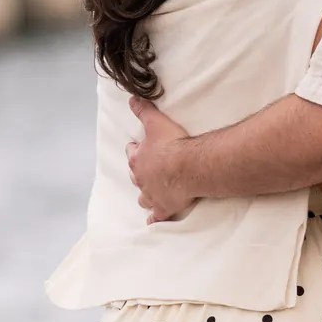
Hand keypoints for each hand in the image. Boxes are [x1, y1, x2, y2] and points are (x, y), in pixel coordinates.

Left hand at [127, 95, 196, 220]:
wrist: (189, 166)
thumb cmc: (173, 144)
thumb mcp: (156, 122)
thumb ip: (143, 110)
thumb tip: (132, 99)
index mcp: (138, 159)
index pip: (132, 153)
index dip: (136, 149)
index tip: (138, 148)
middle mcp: (141, 179)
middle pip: (136, 176)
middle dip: (139, 173)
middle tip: (146, 170)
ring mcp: (152, 195)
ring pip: (143, 197)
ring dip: (145, 196)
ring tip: (148, 195)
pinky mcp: (164, 208)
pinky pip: (156, 216)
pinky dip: (153, 219)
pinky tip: (152, 222)